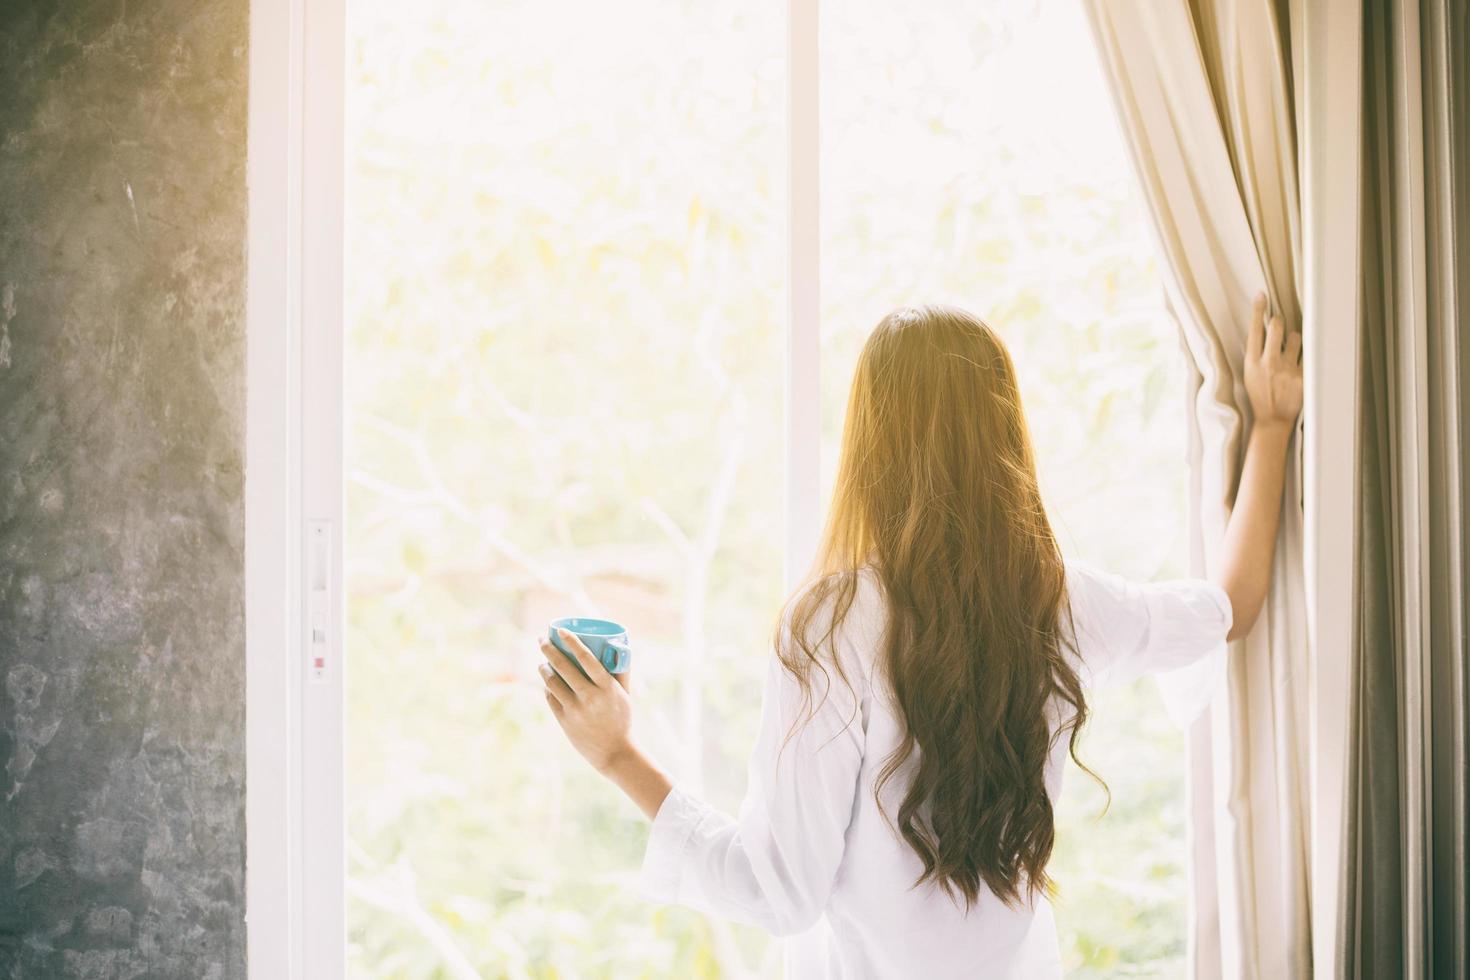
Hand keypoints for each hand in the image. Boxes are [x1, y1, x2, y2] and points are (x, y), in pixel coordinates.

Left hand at [537, 629, 634, 772]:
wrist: (614, 752)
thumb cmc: (622, 720)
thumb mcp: (625, 695)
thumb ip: (620, 673)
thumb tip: (618, 648)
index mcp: (607, 687)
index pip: (587, 658)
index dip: (572, 642)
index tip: (561, 631)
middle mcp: (590, 697)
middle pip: (564, 667)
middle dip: (549, 650)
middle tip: (542, 641)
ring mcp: (575, 710)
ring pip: (552, 682)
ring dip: (544, 668)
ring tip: (543, 663)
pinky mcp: (565, 721)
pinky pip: (550, 698)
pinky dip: (547, 688)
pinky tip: (547, 683)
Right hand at [1243, 292, 1302, 429]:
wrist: (1272, 419)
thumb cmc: (1260, 395)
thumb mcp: (1250, 374)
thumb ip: (1257, 353)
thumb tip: (1266, 330)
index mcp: (1252, 362)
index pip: (1254, 330)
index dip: (1258, 310)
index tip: (1261, 295)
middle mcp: (1268, 363)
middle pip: (1276, 327)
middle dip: (1279, 321)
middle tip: (1279, 323)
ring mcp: (1286, 369)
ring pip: (1295, 337)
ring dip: (1294, 340)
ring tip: (1290, 352)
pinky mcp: (1302, 376)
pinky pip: (1308, 355)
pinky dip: (1304, 357)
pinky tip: (1298, 367)